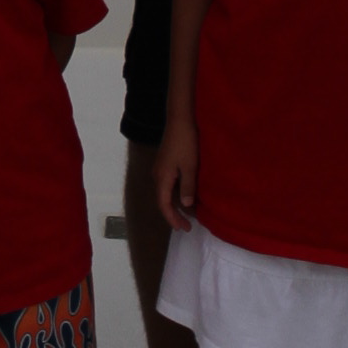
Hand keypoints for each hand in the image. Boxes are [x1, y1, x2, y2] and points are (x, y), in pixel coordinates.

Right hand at [153, 113, 198, 233]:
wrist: (180, 119)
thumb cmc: (186, 142)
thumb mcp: (190, 167)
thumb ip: (187, 188)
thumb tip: (185, 206)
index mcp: (162, 178)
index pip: (164, 205)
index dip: (173, 219)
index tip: (184, 229)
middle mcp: (157, 175)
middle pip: (163, 201)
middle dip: (175, 215)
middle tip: (188, 226)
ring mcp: (160, 169)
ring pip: (166, 193)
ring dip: (176, 204)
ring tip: (190, 213)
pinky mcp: (165, 163)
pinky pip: (169, 184)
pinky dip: (177, 193)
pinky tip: (187, 195)